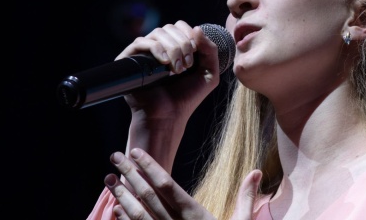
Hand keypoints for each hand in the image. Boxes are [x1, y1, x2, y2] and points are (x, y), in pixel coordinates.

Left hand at [104, 148, 261, 219]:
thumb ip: (246, 198)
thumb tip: (256, 171)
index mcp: (195, 215)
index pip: (167, 185)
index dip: (150, 166)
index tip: (136, 152)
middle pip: (148, 195)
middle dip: (130, 174)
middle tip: (115, 156)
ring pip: (138, 214)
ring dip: (122, 195)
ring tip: (109, 179)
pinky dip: (125, 219)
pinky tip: (116, 208)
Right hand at [117, 21, 221, 119]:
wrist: (168, 116)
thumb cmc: (187, 97)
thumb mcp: (209, 73)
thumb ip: (211, 50)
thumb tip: (197, 28)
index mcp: (175, 47)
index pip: (180, 26)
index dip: (189, 35)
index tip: (195, 55)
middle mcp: (159, 48)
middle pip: (170, 28)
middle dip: (183, 44)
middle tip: (186, 66)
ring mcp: (144, 53)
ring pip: (158, 33)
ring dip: (172, 48)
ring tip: (177, 69)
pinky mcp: (130, 60)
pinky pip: (140, 42)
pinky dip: (156, 48)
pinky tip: (164, 62)